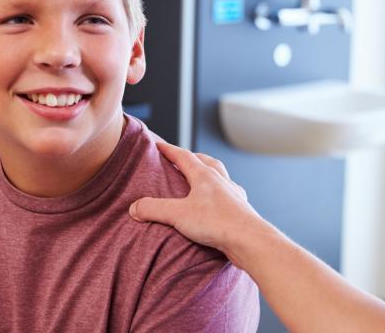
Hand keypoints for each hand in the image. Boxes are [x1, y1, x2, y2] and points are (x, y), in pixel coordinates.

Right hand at [129, 142, 262, 261]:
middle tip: (181, 160)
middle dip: (192, 158)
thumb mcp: (177, 215)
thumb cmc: (217, 223)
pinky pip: (230, 194)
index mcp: (204, 176)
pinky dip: (221, 194)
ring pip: (220, 176)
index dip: (169, 150)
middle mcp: (220, 180)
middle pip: (205, 161)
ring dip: (209, 173)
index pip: (183, 156)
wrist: (249, 240)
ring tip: (200, 179)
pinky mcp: (240, 209)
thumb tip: (134, 208)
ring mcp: (233, 194)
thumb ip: (153, 209)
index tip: (158, 144)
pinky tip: (219, 202)